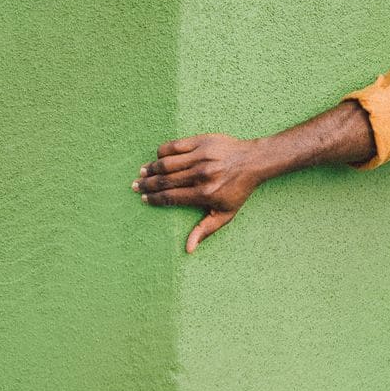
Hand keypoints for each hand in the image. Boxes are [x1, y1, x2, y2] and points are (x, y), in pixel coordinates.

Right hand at [133, 133, 267, 252]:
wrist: (253, 161)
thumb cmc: (238, 189)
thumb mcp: (226, 213)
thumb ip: (205, 229)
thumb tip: (188, 249)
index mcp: (204, 194)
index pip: (171, 197)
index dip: (155, 198)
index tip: (145, 199)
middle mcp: (200, 175)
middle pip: (165, 180)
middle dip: (147, 184)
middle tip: (136, 185)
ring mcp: (201, 156)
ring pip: (167, 163)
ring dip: (151, 168)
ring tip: (142, 171)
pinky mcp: (202, 141)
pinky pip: (175, 145)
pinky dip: (163, 151)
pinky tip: (158, 156)